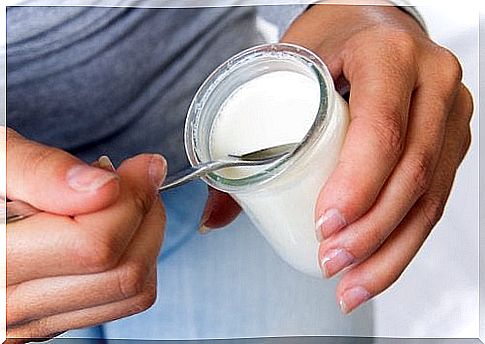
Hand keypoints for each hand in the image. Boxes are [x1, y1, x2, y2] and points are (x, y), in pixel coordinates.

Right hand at [5, 128, 166, 341]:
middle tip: (134, 180)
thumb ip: (42, 171)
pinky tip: (110, 227)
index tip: (140, 167)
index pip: (93, 245)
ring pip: (133, 290)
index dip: (131, 199)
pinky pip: (125, 300)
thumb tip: (105, 188)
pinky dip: (135, 257)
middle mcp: (13, 305)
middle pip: (124, 272)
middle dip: (144, 215)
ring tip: (118, 202)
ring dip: (144, 236)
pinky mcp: (58, 319)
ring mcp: (38, 320)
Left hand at [202, 4, 472, 312]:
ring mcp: (450, 113)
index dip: (356, 186)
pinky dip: (406, 239)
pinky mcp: (453, 139)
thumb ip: (250, 138)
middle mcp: (432, 81)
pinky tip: (377, 267)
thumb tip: (213, 217)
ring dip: (390, 250)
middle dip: (370, 232)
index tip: (322, 226)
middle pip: (411, 172)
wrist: (372, 25)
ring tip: (350, 285)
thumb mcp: (286, 69)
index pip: (380, 129)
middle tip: (328, 261)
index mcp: (388, 54)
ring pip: (431, 197)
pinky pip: (437, 198)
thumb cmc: (327, 45)